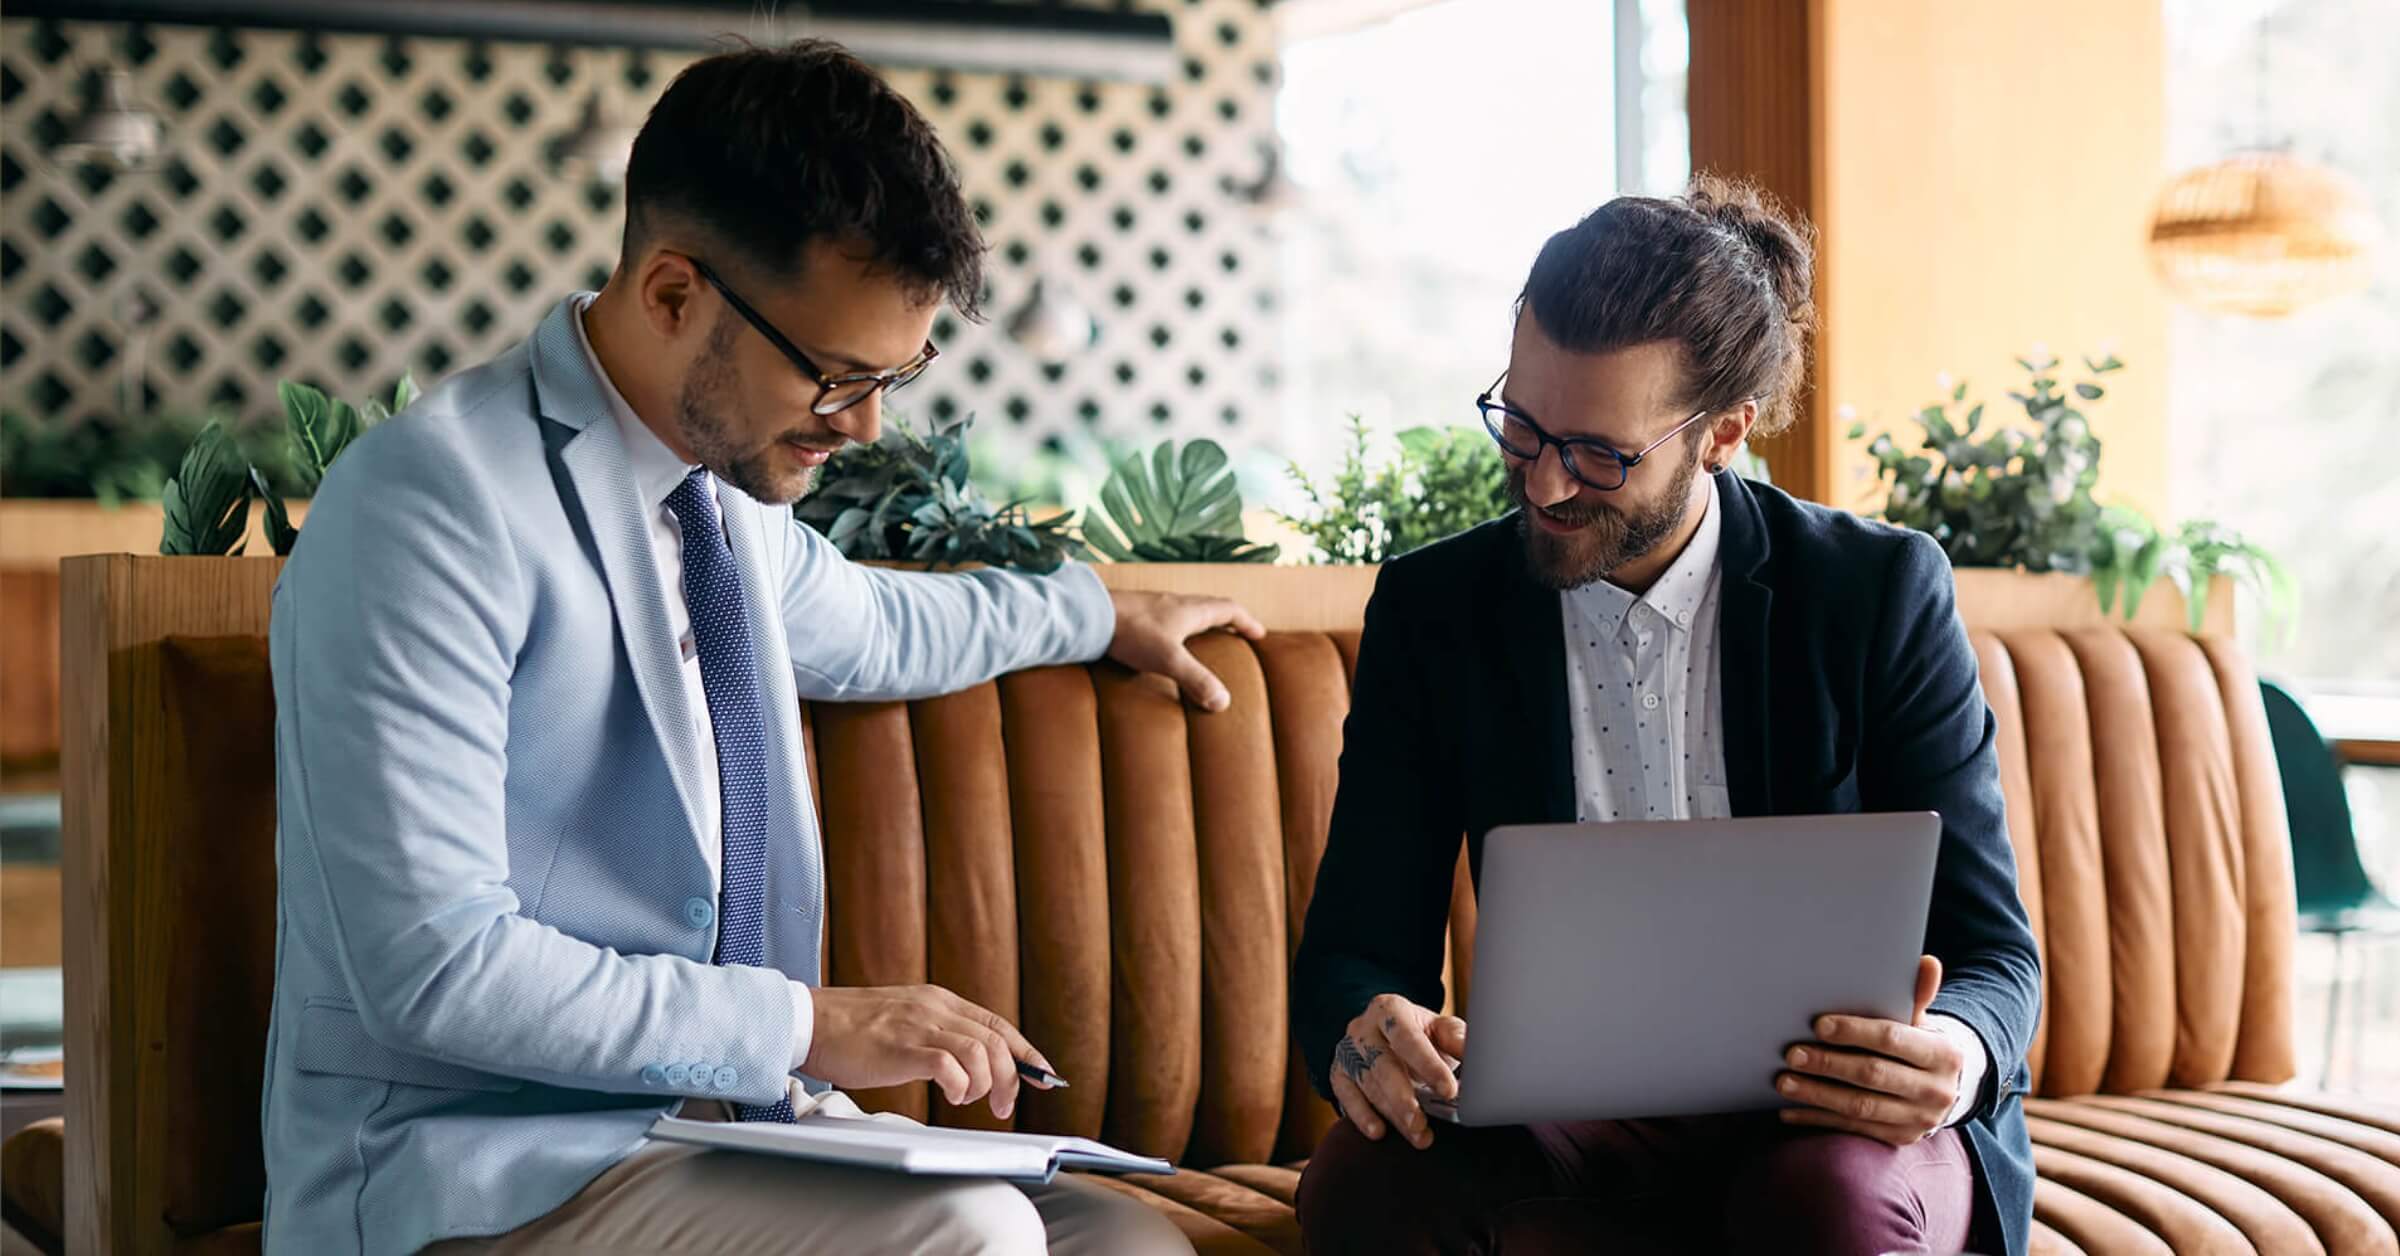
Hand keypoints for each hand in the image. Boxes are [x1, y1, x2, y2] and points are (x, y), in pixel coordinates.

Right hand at [801, 985, 1058, 1120]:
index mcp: (939, 1001)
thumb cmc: (850, 1030)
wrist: (809, 1021)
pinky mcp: (902, 1047)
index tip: (1044, 1076)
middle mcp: (936, 1008)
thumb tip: (965, 1066)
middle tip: (1003, 1106)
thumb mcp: (904, 1022)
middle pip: (996, 1041)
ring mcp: (920, 1025)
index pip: (998, 1025)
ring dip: (986, 1083)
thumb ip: (934, 1035)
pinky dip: (960, 1083)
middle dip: (1011, 1077)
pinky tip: (952, 1095)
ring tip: (970, 1101)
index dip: (1026, 1052)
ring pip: (980, 1052)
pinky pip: (949, 1064)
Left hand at [1106, 590, 1265, 711]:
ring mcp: (1155, 607)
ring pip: (1188, 611)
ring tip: (1206, 641)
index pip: (1229, 609)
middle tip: (1237, 635)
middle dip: (1228, 620)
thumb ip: (1196, 680)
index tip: (1259, 634)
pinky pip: (1168, 618)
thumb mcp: (1169, 659)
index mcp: (1191, 610)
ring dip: (1202, 623)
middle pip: (1211, 607)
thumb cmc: (1131, 632)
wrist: (1090, 614)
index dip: (1247, 621)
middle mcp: (1176, 603)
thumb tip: (1223, 702)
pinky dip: (1179, 629)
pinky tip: (1168, 643)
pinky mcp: (1137, 614)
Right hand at [1327, 993, 1466, 1150]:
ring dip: (1393, 1115)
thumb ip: (1457, 1039)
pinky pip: (1346, 1097)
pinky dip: (1362, 1116)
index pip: (1408, 1037)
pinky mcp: (1338, 1074)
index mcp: (1390, 1009)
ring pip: (1368, 1086)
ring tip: (1418, 1136)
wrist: (1386, 1034)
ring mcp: (1347, 1052)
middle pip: (1382, 1064)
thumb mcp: (1440, 1028)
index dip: (1428, 1065)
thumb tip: (1478, 1055)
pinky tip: (1379, 1132)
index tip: (1449, 1091)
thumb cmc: (1420, 1035)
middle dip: (1403, 1098)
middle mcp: (1363, 1029)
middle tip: (1421, 1123)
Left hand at [1778, 955, 1963, 1146]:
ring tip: (1784, 1082)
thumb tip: (1926, 962)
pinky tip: (1790, 1110)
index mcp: (1943, 1053)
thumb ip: (1916, 995)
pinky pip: (1854, 1129)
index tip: (1818, 1025)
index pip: (1892, 1038)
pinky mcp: (1900, 1139)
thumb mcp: (1921, 1022)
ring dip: (1817, 1094)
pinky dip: (1819, 1119)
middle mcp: (1936, 1090)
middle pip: (1873, 1074)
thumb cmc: (1918, 1045)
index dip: (1854, 1031)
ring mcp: (1919, 1119)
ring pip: (1860, 1106)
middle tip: (1792, 1054)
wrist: (1942, 1088)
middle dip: (1829, 1063)